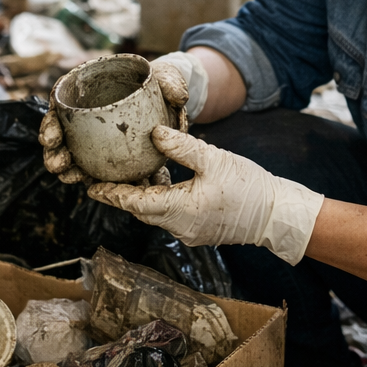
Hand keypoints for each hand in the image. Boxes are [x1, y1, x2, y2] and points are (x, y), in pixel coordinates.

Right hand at [39, 51, 207, 183]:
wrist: (172, 102)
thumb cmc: (163, 83)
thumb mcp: (169, 77)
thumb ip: (173, 83)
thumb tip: (178, 97)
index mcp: (93, 87)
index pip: (62, 98)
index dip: (51, 117)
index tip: (53, 133)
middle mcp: (87, 112)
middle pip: (60, 129)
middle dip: (53, 148)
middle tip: (57, 162)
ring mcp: (94, 135)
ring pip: (71, 152)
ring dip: (65, 167)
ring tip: (67, 176)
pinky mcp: (106, 154)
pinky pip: (93, 167)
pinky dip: (90, 177)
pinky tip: (89, 186)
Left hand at [87, 126, 322, 264]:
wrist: (275, 213)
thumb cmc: (248, 186)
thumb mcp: (213, 159)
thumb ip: (181, 147)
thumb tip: (153, 134)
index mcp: (180, 210)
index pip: (135, 203)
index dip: (112, 194)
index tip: (91, 187)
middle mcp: (180, 227)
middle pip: (141, 211)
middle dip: (121, 196)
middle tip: (100, 181)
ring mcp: (190, 232)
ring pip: (155, 213)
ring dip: (140, 198)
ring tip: (125, 179)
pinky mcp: (199, 230)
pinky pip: (170, 215)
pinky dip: (159, 200)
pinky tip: (158, 182)